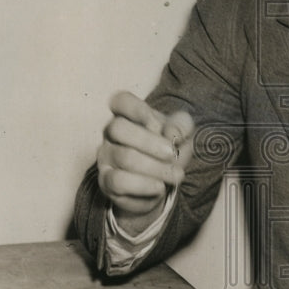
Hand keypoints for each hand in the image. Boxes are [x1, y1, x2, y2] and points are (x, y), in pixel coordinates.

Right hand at [96, 91, 193, 234]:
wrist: (160, 185)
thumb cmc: (167, 151)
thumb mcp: (182, 135)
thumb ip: (181, 126)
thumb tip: (170, 133)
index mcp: (128, 115)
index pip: (121, 101)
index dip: (137, 109)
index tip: (156, 123)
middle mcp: (111, 133)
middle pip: (118, 128)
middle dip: (150, 142)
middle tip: (171, 153)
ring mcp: (106, 157)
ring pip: (124, 157)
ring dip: (156, 167)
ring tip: (176, 175)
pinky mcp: (106, 182)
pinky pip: (119, 181)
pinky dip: (144, 185)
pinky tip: (160, 187)